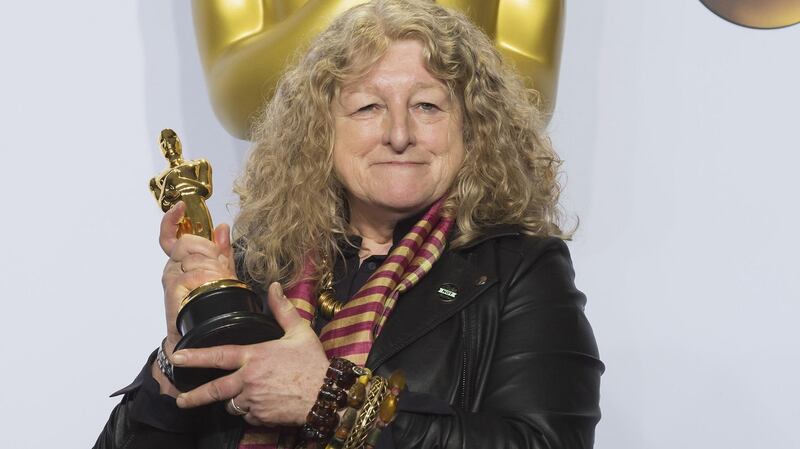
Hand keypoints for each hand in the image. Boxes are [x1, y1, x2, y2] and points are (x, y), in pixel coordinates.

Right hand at [159, 201, 236, 349]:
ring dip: (213, 267)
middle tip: (221, 264)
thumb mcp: (222, 273)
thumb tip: (223, 227)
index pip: (170, 235)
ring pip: (193, 259)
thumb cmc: (209, 305)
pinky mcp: (174, 293)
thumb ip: (222, 251)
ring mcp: (171, 280)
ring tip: (222, 281)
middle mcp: (171, 268)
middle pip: (187, 242)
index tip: (181, 207)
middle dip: (209, 249)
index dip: (172, 219)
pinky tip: (213, 285)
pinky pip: (192, 276)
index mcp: (181, 260)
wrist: (196, 337)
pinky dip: (206, 278)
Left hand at [171, 282, 329, 426]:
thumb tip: (274, 287)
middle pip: (214, 390)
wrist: (326, 396)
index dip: (195, 357)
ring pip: (232, 403)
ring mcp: (254, 401)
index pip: (218, 355)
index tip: (177, 358)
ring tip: (245, 394)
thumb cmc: (314, 364)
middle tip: (181, 400)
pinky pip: (248, 415)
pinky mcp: (261, 417)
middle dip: (194, 396)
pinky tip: (264, 403)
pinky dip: (251, 411)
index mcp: (254, 356)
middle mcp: (249, 380)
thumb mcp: (300, 332)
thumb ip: (282, 309)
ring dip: (233, 400)